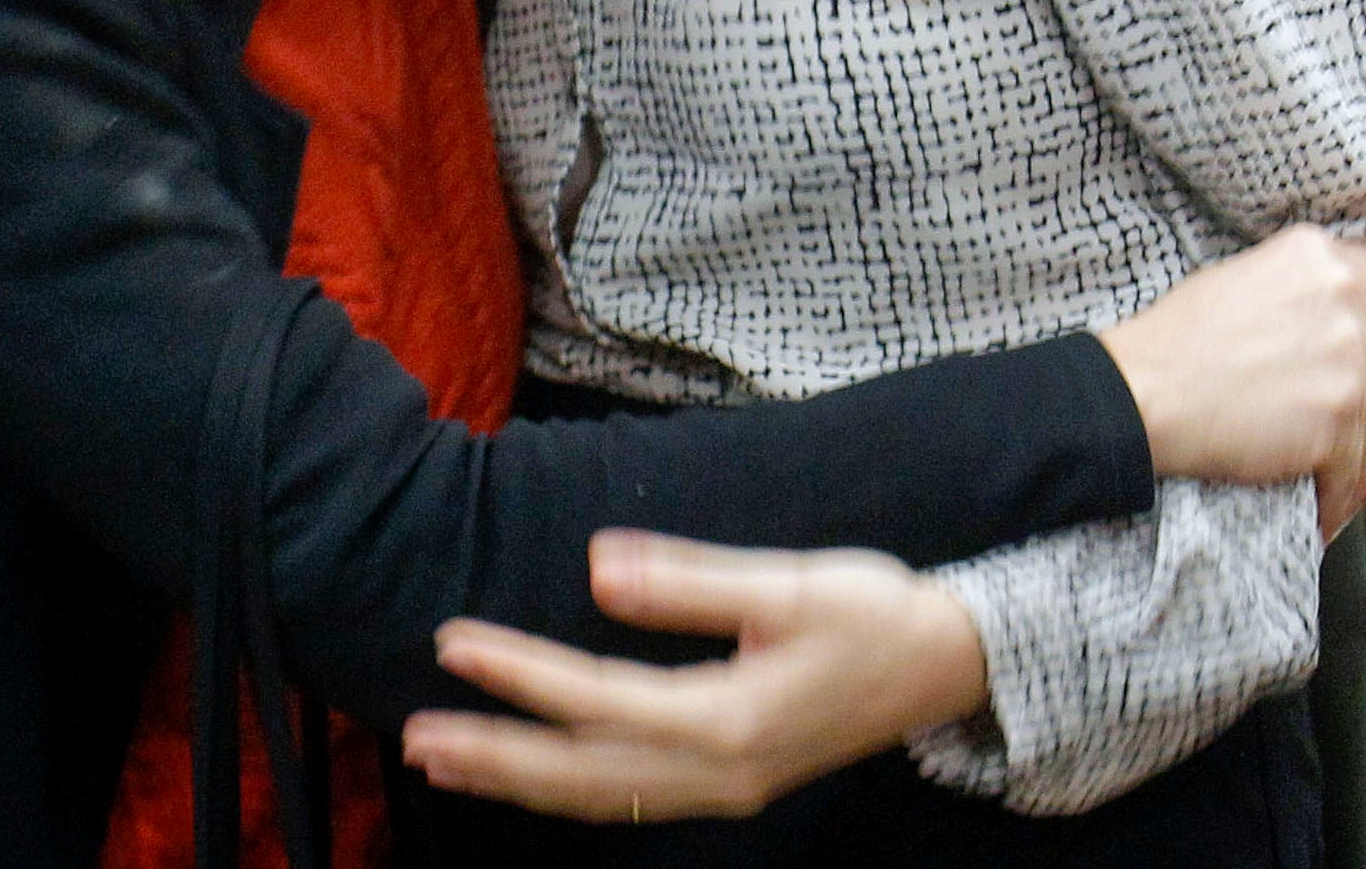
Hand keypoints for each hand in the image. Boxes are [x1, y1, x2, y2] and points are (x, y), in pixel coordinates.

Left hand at [401, 532, 988, 821]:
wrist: (953, 665)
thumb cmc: (880, 612)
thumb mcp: (793, 582)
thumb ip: (692, 581)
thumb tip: (598, 567)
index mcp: (728, 719)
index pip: (595, 699)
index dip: (518, 672)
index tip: (454, 641)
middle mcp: (718, 770)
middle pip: (579, 773)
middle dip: (493, 752)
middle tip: (412, 732)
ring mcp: (726, 788)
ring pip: (598, 796)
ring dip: (517, 779)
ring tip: (445, 756)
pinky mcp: (734, 784)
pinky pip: (628, 798)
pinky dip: (567, 789)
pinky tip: (532, 772)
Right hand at [1098, 225, 1365, 536]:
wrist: (1141, 391)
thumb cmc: (1175, 346)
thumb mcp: (1246, 284)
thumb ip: (1309, 297)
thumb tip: (1348, 338)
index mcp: (1323, 257)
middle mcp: (1346, 296)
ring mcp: (1347, 355)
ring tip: (1350, 499)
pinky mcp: (1337, 414)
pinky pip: (1353, 469)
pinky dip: (1340, 500)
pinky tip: (1323, 516)